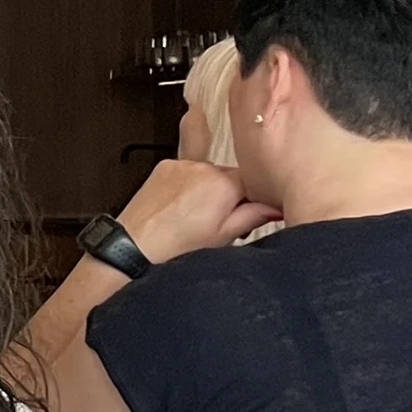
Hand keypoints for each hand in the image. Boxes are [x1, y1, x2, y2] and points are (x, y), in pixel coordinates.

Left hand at [116, 159, 281, 265]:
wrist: (134, 245)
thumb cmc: (176, 246)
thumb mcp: (224, 236)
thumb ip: (254, 216)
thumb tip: (277, 206)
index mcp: (223, 183)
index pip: (255, 180)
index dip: (255, 199)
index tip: (251, 213)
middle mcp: (202, 167)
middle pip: (231, 176)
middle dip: (232, 195)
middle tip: (223, 220)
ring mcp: (181, 165)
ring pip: (209, 173)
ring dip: (210, 189)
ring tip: (198, 216)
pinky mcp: (163, 166)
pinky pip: (187, 171)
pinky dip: (190, 184)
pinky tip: (182, 206)